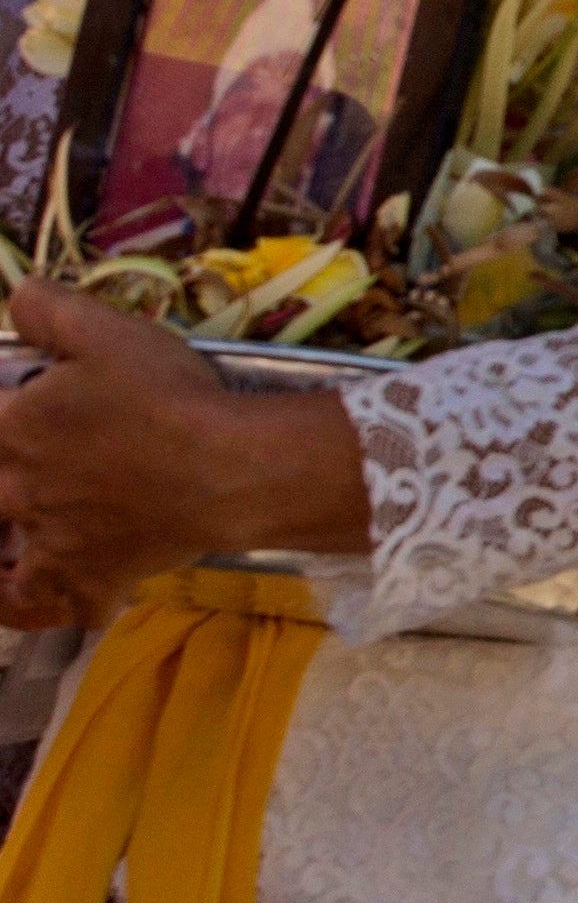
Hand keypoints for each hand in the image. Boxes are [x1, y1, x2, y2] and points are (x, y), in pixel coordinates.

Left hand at [0, 279, 369, 625]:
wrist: (229, 468)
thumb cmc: (168, 396)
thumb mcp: (108, 332)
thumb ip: (49, 310)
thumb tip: (16, 294)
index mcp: (8, 432)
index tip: (10, 410)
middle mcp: (15, 494)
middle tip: (18, 478)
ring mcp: (49, 545)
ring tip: (11, 540)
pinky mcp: (89, 581)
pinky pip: (45, 608)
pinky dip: (34, 607)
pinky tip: (46, 598)